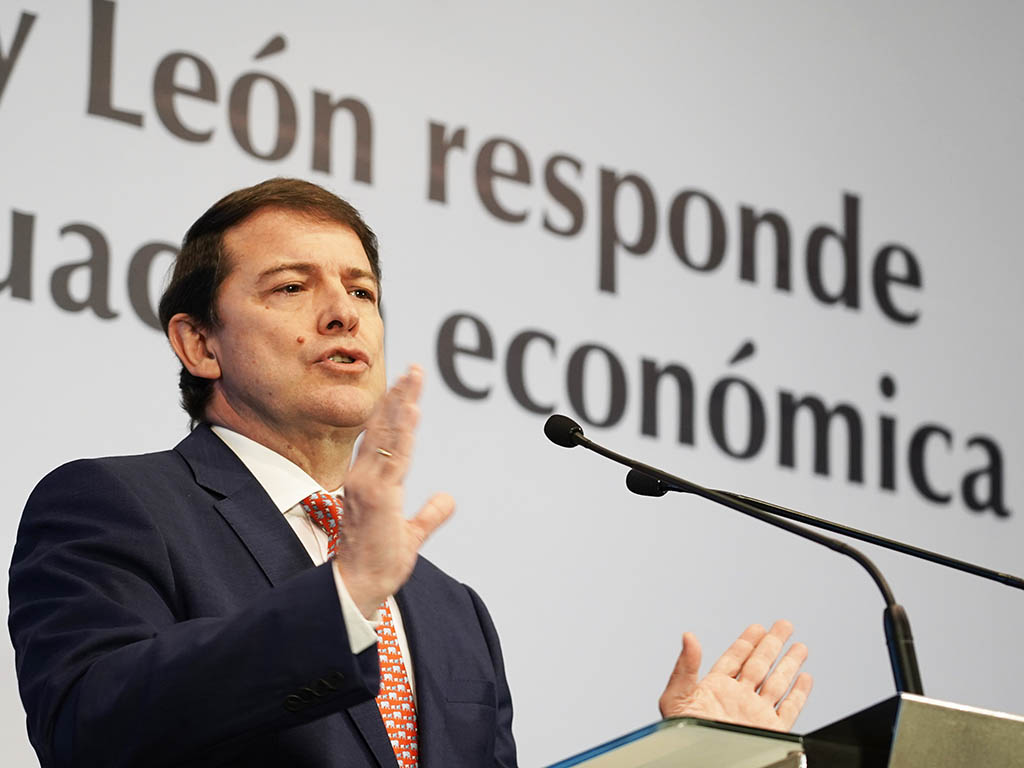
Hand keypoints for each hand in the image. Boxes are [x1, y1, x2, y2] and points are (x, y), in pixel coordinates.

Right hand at [333, 365, 454, 616]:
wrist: (360, 586)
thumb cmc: (378, 562)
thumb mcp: (412, 534)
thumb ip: (430, 514)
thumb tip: (447, 499)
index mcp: (369, 482)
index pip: (381, 438)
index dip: (393, 411)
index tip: (405, 389)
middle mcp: (364, 477)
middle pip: (383, 427)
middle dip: (398, 396)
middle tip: (413, 369)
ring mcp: (368, 484)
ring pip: (388, 434)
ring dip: (402, 403)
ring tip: (413, 377)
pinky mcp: (376, 494)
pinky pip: (394, 455)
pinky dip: (403, 431)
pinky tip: (411, 410)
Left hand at [658, 620, 812, 731]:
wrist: (701, 763)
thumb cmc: (682, 738)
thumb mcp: (676, 698)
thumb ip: (685, 667)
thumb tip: (688, 637)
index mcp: (714, 690)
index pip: (735, 658)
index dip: (747, 641)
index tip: (757, 627)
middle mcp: (737, 700)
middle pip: (760, 665)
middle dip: (772, 644)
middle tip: (783, 625)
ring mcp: (755, 715)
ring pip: (777, 683)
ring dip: (789, 664)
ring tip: (799, 647)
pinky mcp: (770, 731)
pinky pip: (789, 710)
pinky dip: (799, 694)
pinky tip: (804, 679)